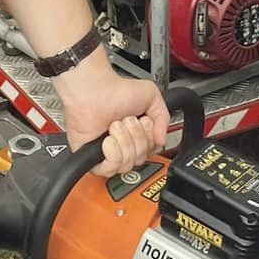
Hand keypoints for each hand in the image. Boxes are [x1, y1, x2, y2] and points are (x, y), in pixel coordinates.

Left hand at [56, 59, 167, 173]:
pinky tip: (107, 139)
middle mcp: (124, 144)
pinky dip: (112, 152)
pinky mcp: (94, 158)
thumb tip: (161, 140)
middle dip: (136, 137)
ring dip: (123, 141)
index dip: (149, 139)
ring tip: (115, 125)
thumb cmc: (116, 90)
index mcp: (137, 134)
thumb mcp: (152, 96)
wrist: (94, 91)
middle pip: (140, 159)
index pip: (151, 152)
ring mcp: (109, 152)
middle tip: (127, 120)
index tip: (144, 122)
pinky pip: (110, 168)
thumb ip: (164, 118)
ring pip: (127, 164)